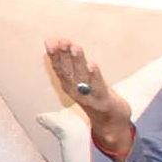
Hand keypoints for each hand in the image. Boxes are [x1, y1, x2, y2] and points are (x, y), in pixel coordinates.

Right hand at [46, 39, 135, 159]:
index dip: (54, 54)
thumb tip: (53, 40)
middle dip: (64, 55)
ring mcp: (88, 96)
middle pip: (67, 71)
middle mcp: (75, 90)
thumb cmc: (94, 95)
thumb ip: (69, 61)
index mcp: (68, 84)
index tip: (50, 41)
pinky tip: (92, 65)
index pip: (59, 67)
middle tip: (62, 41)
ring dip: (78, 62)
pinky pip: (98, 86)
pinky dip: (95, 76)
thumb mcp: (79, 79)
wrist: (111, 121)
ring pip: (81, 76)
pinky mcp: (103, 99)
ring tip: (75, 47)